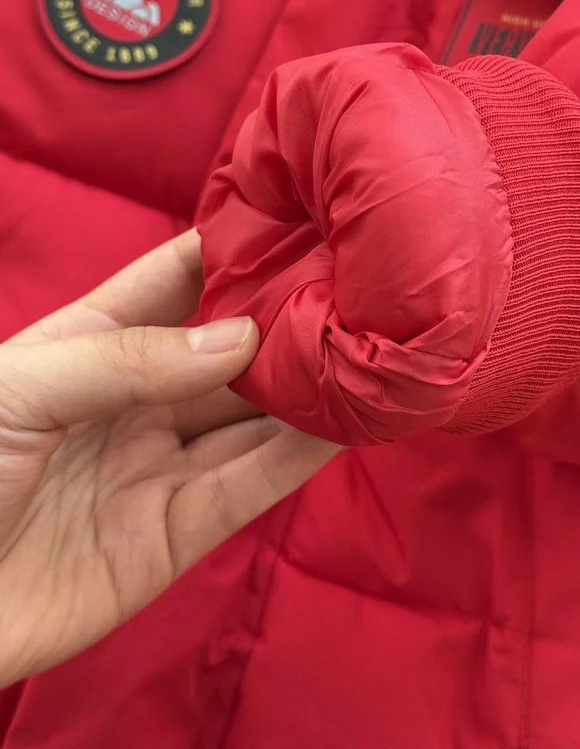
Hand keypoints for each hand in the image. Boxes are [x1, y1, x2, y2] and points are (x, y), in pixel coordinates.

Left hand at [0, 230, 338, 687]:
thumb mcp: (21, 387)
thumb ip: (129, 358)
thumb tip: (240, 338)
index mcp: (91, 341)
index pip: (178, 278)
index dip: (236, 249)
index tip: (301, 222)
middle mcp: (136, 397)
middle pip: (228, 349)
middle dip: (287, 320)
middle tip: (358, 290)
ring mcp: (157, 465)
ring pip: (251, 418)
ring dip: (306, 390)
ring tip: (366, 353)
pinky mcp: (173, 535)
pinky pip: (247, 487)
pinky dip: (298, 457)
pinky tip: (343, 423)